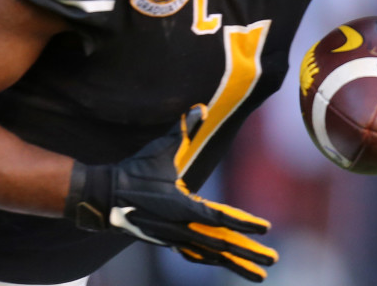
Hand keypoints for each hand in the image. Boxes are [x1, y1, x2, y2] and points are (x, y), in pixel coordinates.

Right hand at [66, 105, 277, 281]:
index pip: (220, 219)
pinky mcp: (168, 241)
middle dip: (249, 253)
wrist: (102, 198)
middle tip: (274, 261)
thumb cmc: (134, 171)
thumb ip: (182, 130)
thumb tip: (200, 107)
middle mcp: (180, 229)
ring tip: (261, 276)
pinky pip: (197, 255)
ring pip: (212, 255)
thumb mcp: (159, 150)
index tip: (267, 229)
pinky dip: (214, 260)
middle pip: (222, 245)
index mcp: (181, 208)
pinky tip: (229, 264)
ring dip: (237, 264)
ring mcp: (174, 239)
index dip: (244, 224)